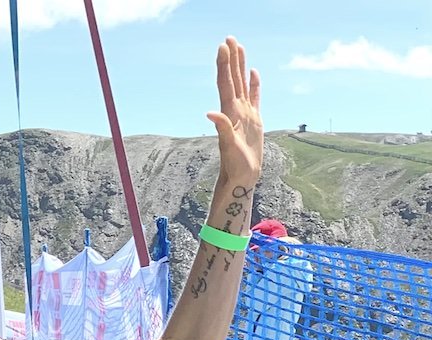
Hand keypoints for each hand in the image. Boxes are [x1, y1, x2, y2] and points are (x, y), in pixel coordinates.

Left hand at [207, 37, 262, 184]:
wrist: (242, 176)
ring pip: (242, 84)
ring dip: (240, 66)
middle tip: (229, 38)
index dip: (224, 65)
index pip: (225, 83)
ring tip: (239, 47)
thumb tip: (210, 113)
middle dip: (231, 59)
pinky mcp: (254, 120)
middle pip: (233, 78)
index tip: (223, 46)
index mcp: (229, 112)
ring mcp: (245, 113)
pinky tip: (252, 72)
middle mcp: (235, 109)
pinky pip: (254, 97)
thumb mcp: (229, 146)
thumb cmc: (234, 164)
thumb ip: (222, 128)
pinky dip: (253, 84)